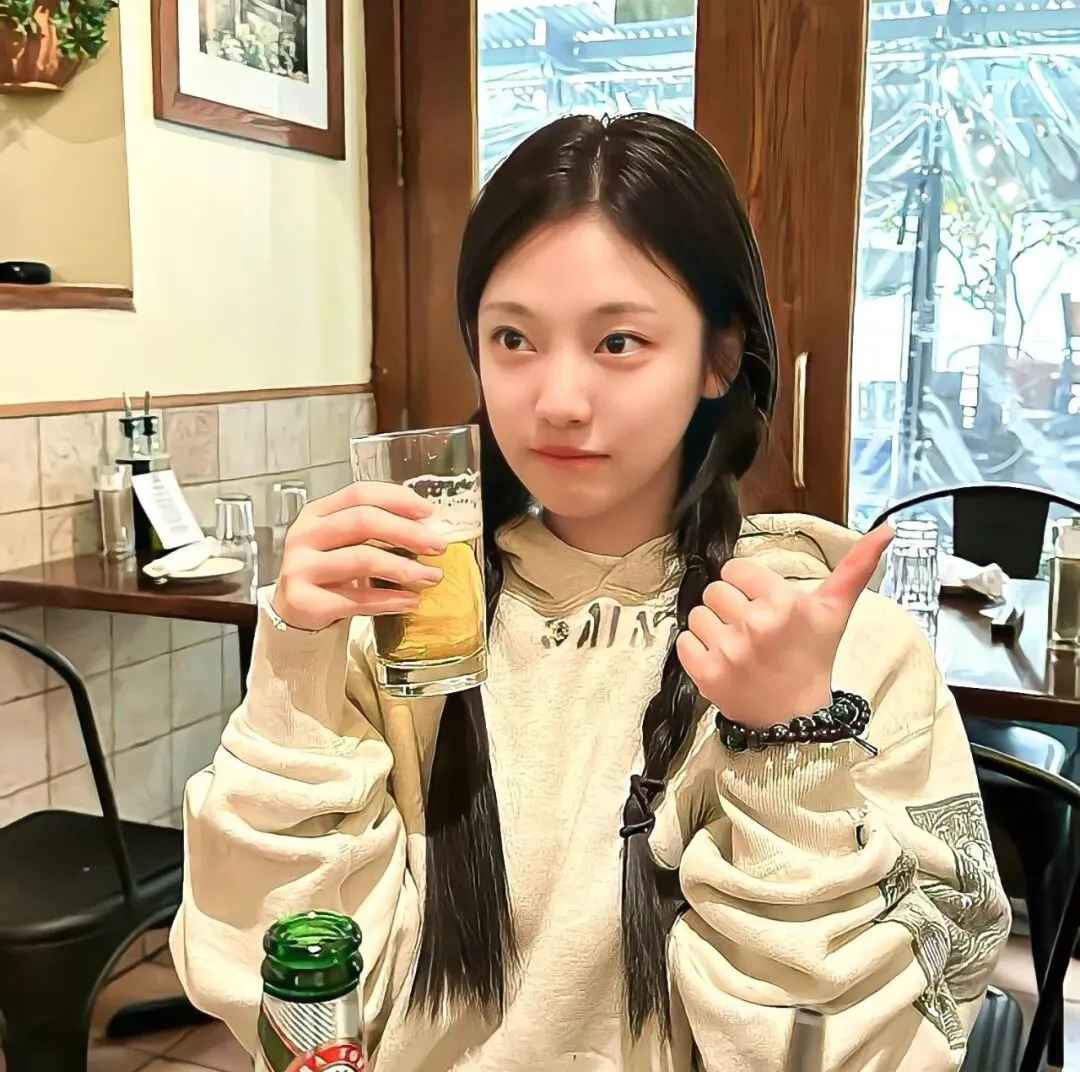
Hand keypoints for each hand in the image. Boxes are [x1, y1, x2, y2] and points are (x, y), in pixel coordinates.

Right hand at [272, 482, 447, 631]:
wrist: (296, 610)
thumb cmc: (328, 571)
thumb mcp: (344, 543)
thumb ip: (375, 530)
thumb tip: (428, 528)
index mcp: (317, 512)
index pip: (359, 493)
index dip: (396, 499)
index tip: (428, 511)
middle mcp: (305, 535)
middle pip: (363, 521)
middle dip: (407, 532)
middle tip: (437, 546)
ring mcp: (299, 567)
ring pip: (362, 559)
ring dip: (404, 569)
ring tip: (430, 577)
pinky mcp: (302, 600)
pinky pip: (355, 599)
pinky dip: (388, 600)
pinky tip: (410, 601)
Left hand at [675, 525, 893, 727]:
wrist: (797, 716)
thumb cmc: (813, 658)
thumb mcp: (835, 611)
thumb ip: (856, 566)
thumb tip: (887, 528)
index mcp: (782, 602)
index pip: (735, 569)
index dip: (746, 585)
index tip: (761, 604)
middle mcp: (754, 624)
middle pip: (715, 590)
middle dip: (731, 606)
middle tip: (752, 629)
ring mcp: (728, 651)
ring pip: (698, 614)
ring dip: (713, 628)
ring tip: (738, 646)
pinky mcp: (706, 673)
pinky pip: (684, 641)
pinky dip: (697, 650)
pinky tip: (723, 660)